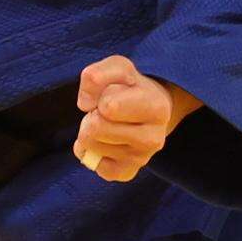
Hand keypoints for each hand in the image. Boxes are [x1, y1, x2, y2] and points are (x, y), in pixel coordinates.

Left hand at [72, 55, 193, 182]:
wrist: (148, 108)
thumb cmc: (129, 86)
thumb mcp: (117, 68)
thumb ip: (96, 75)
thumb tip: (85, 105)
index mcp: (156, 107)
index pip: (108, 106)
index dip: (101, 96)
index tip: (111, 93)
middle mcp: (154, 138)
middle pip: (95, 128)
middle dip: (91, 115)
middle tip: (104, 111)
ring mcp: (142, 159)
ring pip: (91, 146)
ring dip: (90, 132)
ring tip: (106, 123)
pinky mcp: (128, 172)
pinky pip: (93, 164)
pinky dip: (91, 151)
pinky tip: (105, 141)